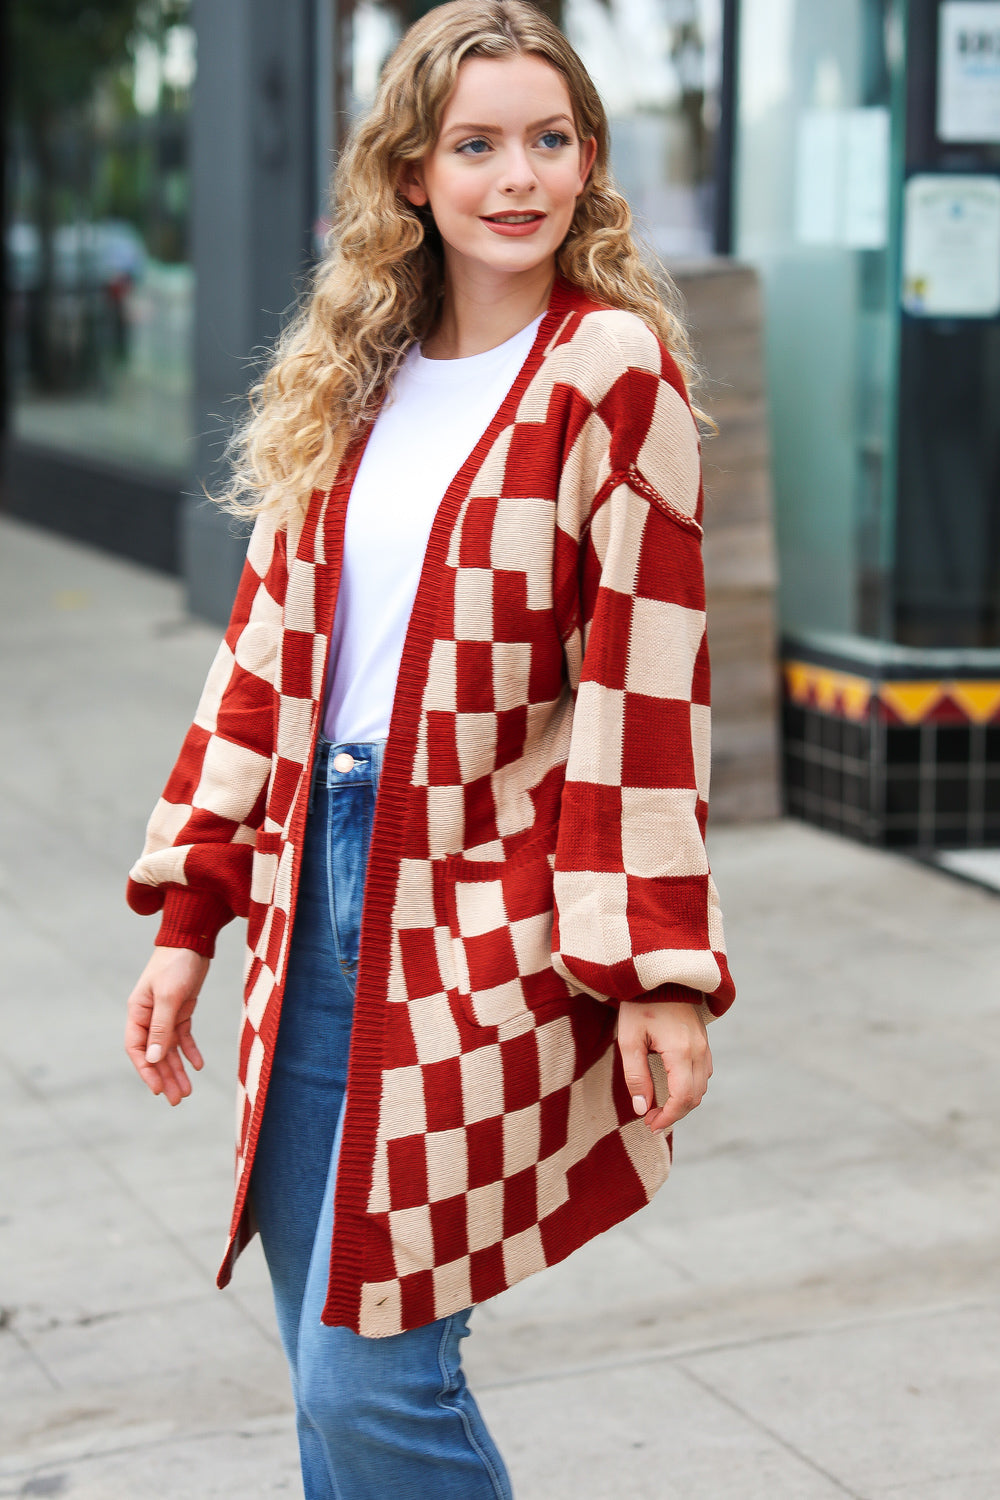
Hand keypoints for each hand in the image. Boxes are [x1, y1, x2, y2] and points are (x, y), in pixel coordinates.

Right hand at [125, 946, 208, 1104]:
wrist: (193, 940)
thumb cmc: (176, 963)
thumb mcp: (168, 996)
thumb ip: (161, 1027)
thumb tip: (154, 1059)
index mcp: (137, 1011)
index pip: (136, 1048)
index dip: (146, 1070)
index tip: (157, 1089)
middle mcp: (148, 1016)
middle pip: (155, 1053)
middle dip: (164, 1077)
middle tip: (176, 1100)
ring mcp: (165, 1014)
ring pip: (170, 1049)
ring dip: (177, 1069)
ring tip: (186, 1092)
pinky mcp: (182, 1010)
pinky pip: (183, 1036)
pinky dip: (190, 1051)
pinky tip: (198, 1066)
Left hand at [616, 998, 711, 1131]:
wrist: (658, 974)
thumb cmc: (639, 1004)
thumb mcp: (629, 1040)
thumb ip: (636, 1076)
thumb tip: (642, 1108)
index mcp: (681, 1052)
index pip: (683, 1099)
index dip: (667, 1117)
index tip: (649, 1124)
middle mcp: (699, 1050)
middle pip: (695, 1097)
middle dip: (674, 1113)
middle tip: (649, 1118)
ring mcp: (704, 1044)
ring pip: (702, 1086)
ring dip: (683, 1102)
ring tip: (658, 1106)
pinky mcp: (703, 1040)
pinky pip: (704, 1072)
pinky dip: (690, 1087)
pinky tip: (671, 1086)